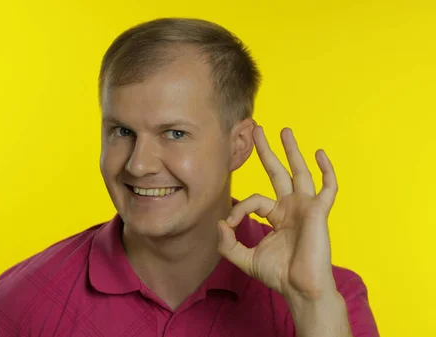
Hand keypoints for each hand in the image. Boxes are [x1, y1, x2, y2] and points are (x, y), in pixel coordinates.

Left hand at [217, 126, 338, 301]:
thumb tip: (220, 222)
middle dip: (267, 151)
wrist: (300, 289)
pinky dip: (326, 170)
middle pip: (278, 172)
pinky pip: (327, 187)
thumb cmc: (277, 275)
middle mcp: (290, 207)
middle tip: (257, 129)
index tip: (230, 224)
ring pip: (300, 172)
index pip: (254, 200)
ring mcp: (306, 207)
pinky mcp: (319, 212)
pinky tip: (319, 153)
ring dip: (292, 151)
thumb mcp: (244, 258)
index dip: (239, 208)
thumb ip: (227, 243)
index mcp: (276, 216)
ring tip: (284, 130)